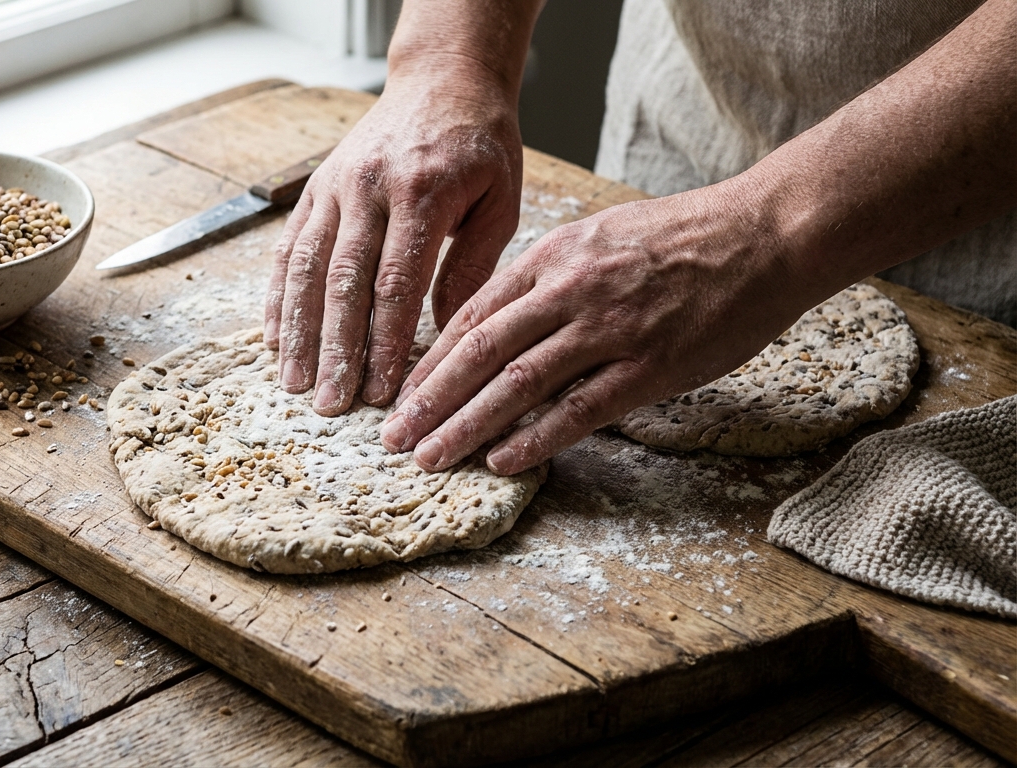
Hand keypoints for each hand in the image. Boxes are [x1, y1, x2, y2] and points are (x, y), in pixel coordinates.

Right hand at [264, 62, 523, 414]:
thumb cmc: (480, 145)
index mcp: (423, 193)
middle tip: (331, 404)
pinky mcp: (315, 188)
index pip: (397, 283)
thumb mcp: (500, 201)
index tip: (381, 390)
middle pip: (344, 284)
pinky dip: (279, 296)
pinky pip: (290, 248)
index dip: (386, 342)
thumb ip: (474, 268)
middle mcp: (370, 189)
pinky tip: (274, 337)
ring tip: (296, 383)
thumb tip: (449, 338)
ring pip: (308, 269)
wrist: (442, 79)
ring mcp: (335, 187)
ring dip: (299, 332)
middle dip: (336, 351)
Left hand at [379, 181, 825, 474]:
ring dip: (467, 424)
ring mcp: (610, 327)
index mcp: (553, 258)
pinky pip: (581, 407)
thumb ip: (548, 278)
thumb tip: (502, 321)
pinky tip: (503, 461)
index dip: (431, 360)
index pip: (472, 314)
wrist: (764, 233)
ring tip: (429, 458)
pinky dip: (536, 437)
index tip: (401, 395)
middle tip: (393, 439)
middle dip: (429, 399)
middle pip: (480, 350)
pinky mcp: (651, 364)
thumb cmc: (682, 238)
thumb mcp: (599, 238)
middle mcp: (571, 290)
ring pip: (518, 381)